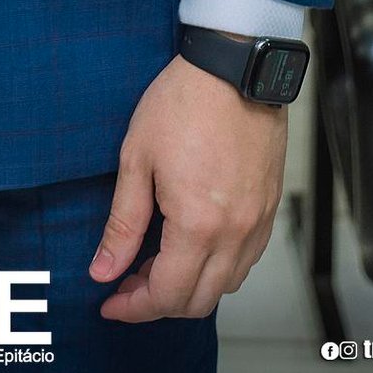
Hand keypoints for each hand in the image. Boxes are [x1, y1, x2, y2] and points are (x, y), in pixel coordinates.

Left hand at [89, 50, 286, 321]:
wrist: (233, 65)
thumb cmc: (185, 101)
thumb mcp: (137, 158)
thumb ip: (122, 223)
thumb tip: (104, 269)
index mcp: (198, 224)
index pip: (166, 295)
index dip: (134, 307)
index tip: (110, 302)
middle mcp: (235, 232)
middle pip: (198, 301)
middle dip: (158, 302)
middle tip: (128, 281)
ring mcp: (257, 223)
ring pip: (225, 286)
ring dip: (190, 288)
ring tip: (156, 262)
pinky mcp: (268, 209)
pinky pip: (245, 260)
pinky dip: (217, 268)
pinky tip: (192, 245)